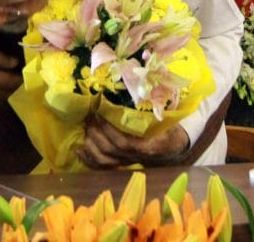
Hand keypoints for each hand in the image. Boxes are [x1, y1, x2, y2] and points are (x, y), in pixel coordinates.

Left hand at [76, 115, 190, 168]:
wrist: (174, 147)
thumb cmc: (170, 129)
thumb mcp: (168, 118)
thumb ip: (156, 108)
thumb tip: (142, 88)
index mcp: (148, 146)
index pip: (124, 142)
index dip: (109, 129)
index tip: (101, 112)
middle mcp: (135, 157)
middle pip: (110, 149)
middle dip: (96, 131)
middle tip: (89, 114)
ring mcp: (127, 162)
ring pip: (103, 158)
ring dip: (90, 142)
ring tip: (86, 125)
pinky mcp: (121, 163)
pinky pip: (102, 166)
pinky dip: (88, 159)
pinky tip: (78, 149)